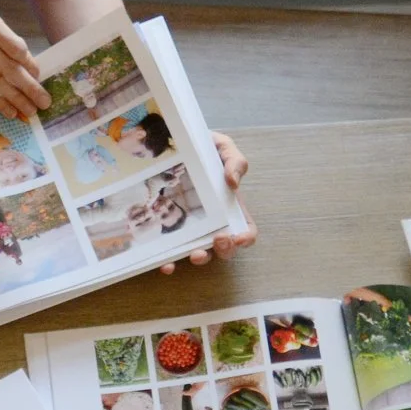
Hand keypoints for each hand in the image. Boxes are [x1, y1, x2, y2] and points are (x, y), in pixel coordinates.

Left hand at [162, 131, 257, 272]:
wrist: (173, 145)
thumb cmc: (204, 148)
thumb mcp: (223, 147)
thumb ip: (234, 161)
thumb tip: (233, 182)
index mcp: (230, 206)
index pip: (246, 229)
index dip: (245, 238)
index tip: (238, 237)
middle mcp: (213, 222)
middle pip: (225, 247)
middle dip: (224, 250)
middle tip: (217, 241)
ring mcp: (191, 228)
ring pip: (200, 253)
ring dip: (200, 259)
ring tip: (193, 254)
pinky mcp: (169, 229)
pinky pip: (171, 252)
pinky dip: (170, 262)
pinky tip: (165, 264)